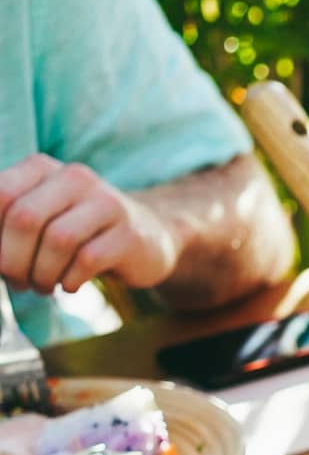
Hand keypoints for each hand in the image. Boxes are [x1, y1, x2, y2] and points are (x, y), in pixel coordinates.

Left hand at [0, 155, 177, 294]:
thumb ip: (9, 223)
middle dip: (13, 260)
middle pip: (26, 218)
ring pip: (58, 240)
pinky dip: (70, 280)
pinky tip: (71, 285)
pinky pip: (88, 260)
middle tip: (18, 281)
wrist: (148, 236)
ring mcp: (108, 204)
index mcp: (43, 168)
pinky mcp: (130, 235)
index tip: (0, 260)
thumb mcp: (40, 216)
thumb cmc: (80, 231)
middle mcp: (76, 178)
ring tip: (44, 286)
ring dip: (43, 274)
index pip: (2, 195)